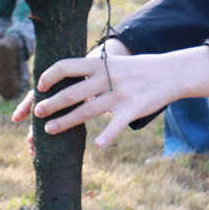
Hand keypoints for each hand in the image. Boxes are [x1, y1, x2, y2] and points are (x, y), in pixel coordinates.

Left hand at [11, 41, 208, 146]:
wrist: (171, 72)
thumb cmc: (138, 70)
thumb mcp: (114, 65)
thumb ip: (93, 73)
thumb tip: (68, 83)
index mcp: (100, 64)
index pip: (66, 66)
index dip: (50, 75)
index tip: (38, 87)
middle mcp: (107, 78)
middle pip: (71, 93)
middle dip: (51, 104)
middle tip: (37, 115)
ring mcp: (119, 94)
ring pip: (86, 111)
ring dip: (65, 122)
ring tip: (49, 130)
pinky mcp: (133, 108)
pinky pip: (116, 124)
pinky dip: (106, 135)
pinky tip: (96, 145)